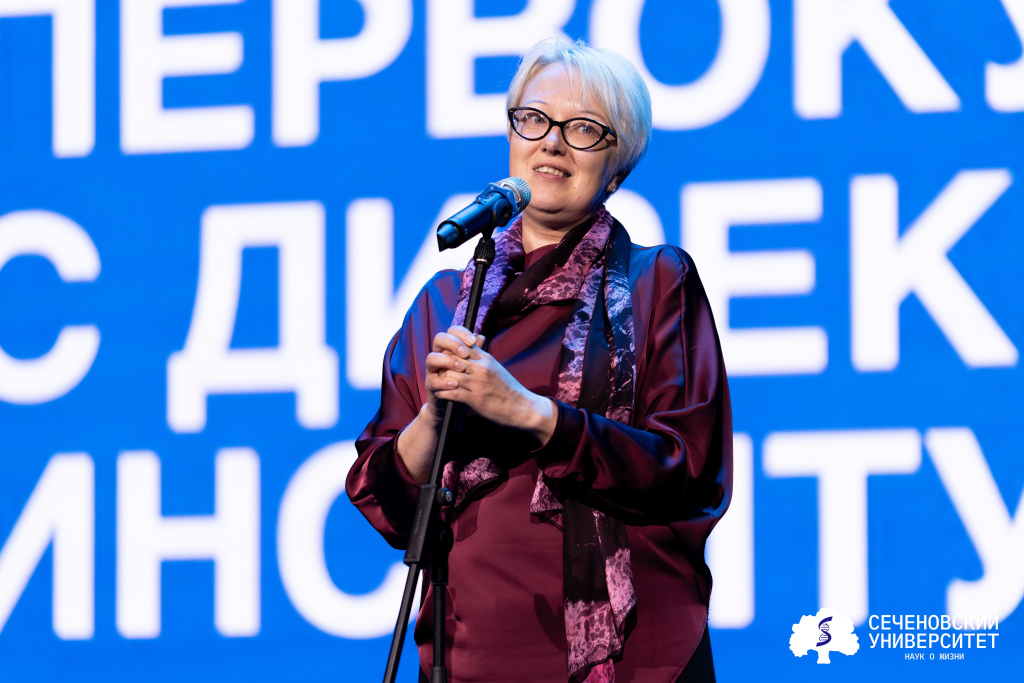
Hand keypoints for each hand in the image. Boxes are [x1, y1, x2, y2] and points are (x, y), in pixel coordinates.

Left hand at [426, 326, 556, 444]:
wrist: (523, 408)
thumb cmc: (509, 389)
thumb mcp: (496, 368)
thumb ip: (482, 357)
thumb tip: (472, 347)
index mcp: (485, 358)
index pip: (460, 344)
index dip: (448, 349)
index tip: (444, 357)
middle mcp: (480, 368)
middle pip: (451, 358)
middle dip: (441, 364)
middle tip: (436, 371)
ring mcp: (477, 383)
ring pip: (448, 374)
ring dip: (440, 380)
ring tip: (436, 383)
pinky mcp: (475, 399)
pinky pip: (452, 392)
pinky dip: (443, 393)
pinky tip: (440, 394)